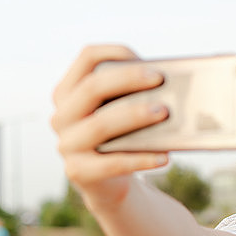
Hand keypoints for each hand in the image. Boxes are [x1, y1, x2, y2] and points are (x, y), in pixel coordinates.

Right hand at [50, 45, 168, 205]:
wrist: (111, 182)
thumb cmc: (123, 137)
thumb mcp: (123, 111)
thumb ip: (135, 94)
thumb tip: (173, 84)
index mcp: (70, 91)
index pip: (87, 58)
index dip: (117, 53)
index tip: (148, 61)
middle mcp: (62, 115)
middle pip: (91, 88)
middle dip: (128, 79)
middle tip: (160, 80)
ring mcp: (67, 145)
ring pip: (99, 125)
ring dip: (134, 116)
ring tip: (164, 112)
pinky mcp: (78, 172)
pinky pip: (112, 163)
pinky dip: (140, 159)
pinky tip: (164, 156)